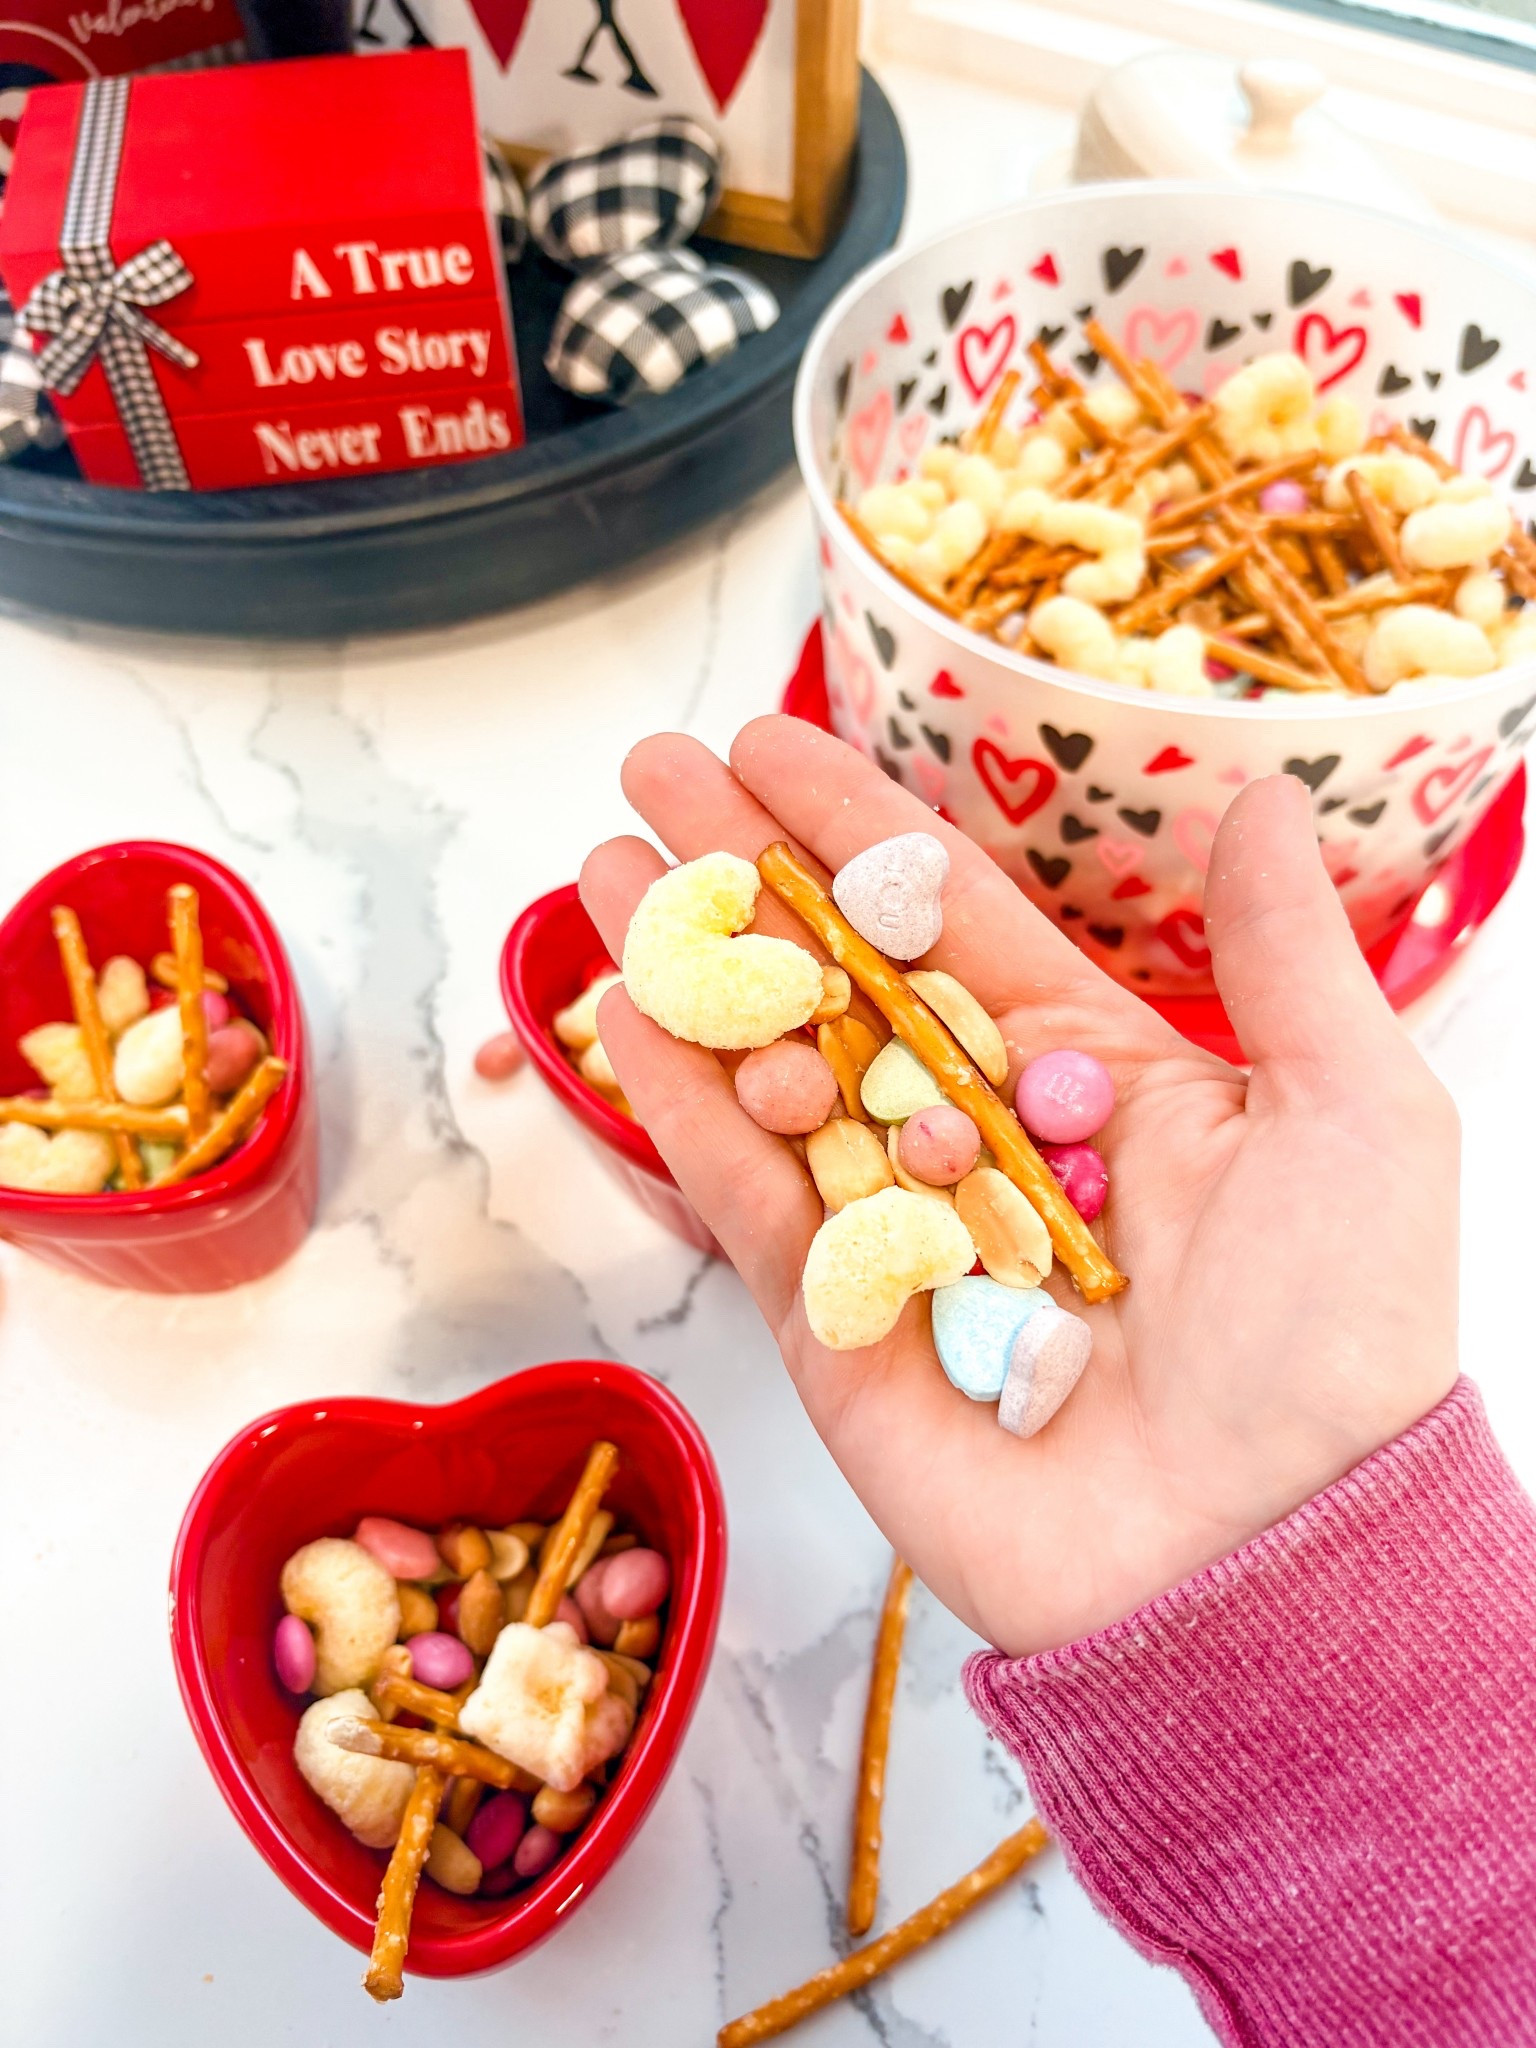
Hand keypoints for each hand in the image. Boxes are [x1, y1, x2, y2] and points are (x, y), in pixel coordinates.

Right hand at [580, 716, 1458, 1656]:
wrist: (1263, 1561)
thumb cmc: (1333, 1342)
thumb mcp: (1351, 1117)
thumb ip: (1284, 956)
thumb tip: (1258, 796)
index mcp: (1092, 1072)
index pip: (950, 918)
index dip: (855, 827)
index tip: (768, 741)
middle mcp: (981, 1136)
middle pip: (837, 974)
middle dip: (744, 871)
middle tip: (652, 770)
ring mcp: (899, 1228)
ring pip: (773, 1071)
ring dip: (689, 967)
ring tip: (609, 865)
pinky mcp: (837, 1325)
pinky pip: (746, 1198)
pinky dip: (682, 1108)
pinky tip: (624, 1011)